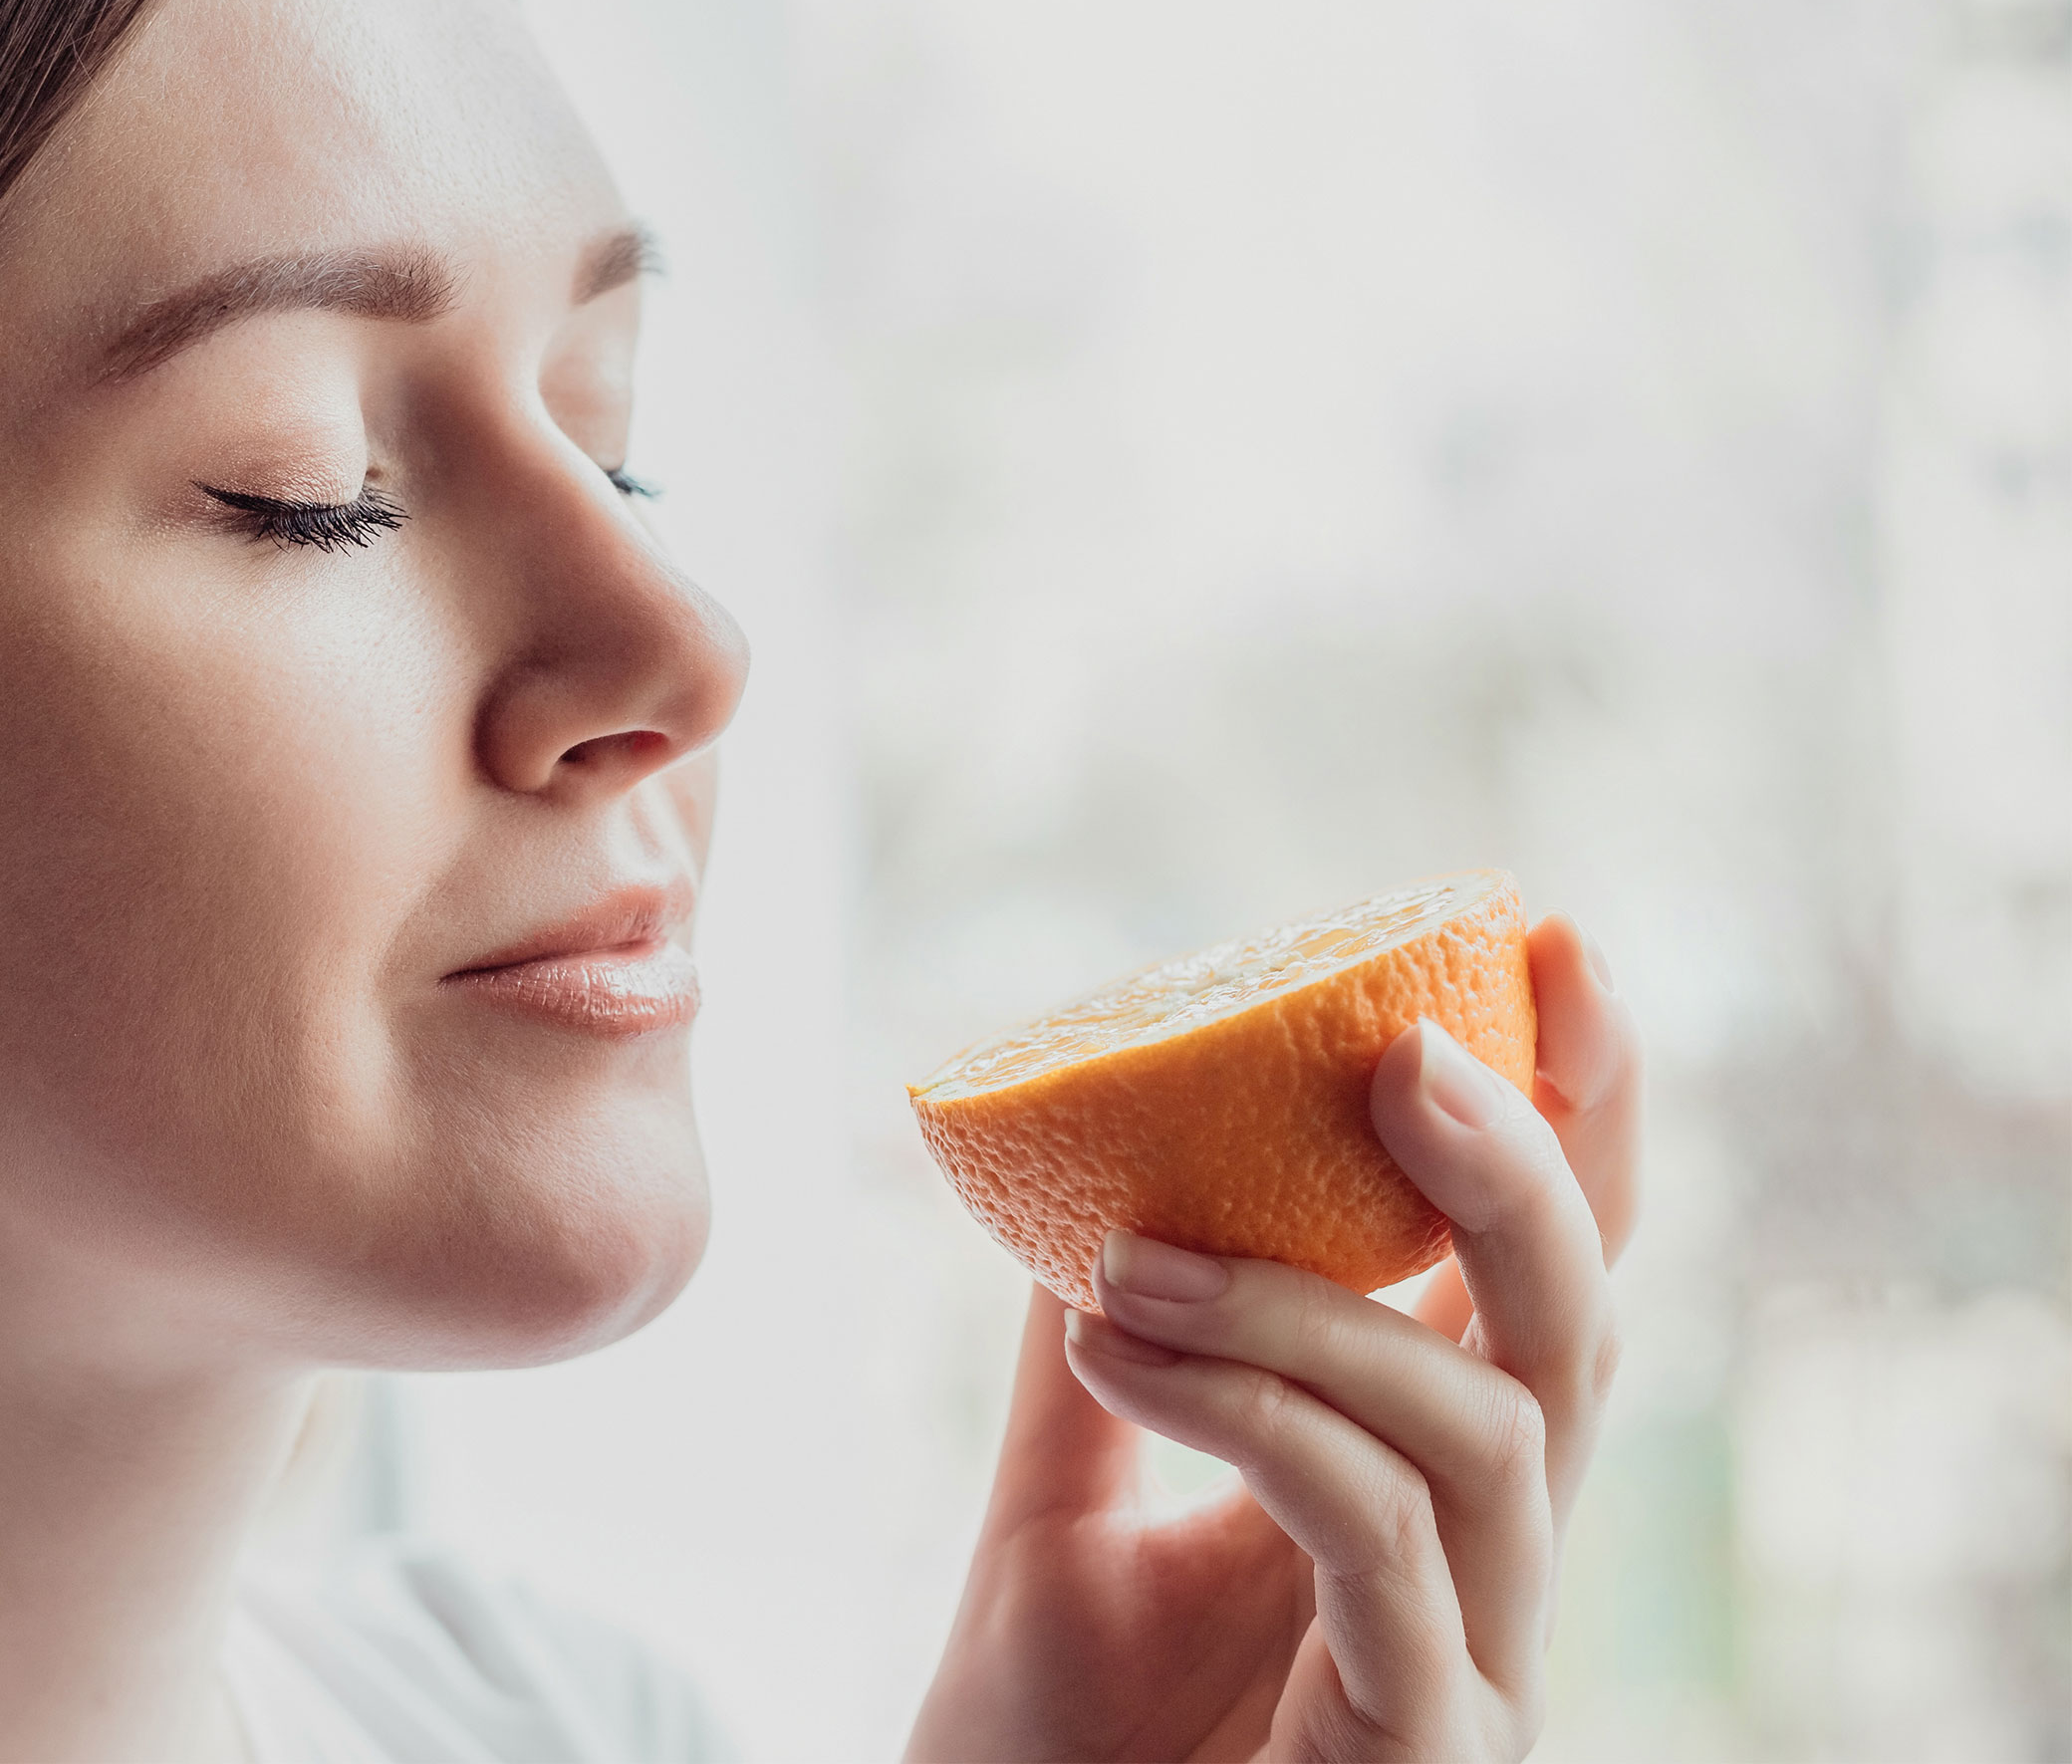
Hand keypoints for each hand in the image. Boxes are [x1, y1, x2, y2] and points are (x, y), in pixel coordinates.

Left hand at [909, 913, 1641, 1761]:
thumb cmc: (1043, 1736)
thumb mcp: (1061, 1498)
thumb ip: (1102, 1340)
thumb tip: (1076, 1158)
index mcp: (1420, 1481)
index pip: (1533, 1273)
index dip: (1569, 1112)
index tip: (1537, 940)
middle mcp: (1484, 1562)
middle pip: (1579, 1331)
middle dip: (1522, 1165)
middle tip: (1400, 1043)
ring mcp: (1476, 1666)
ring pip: (1486, 1427)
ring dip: (1303, 1303)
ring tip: (1119, 1261)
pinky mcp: (1432, 1748)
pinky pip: (1382, 1542)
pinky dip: (1259, 1417)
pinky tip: (1113, 1354)